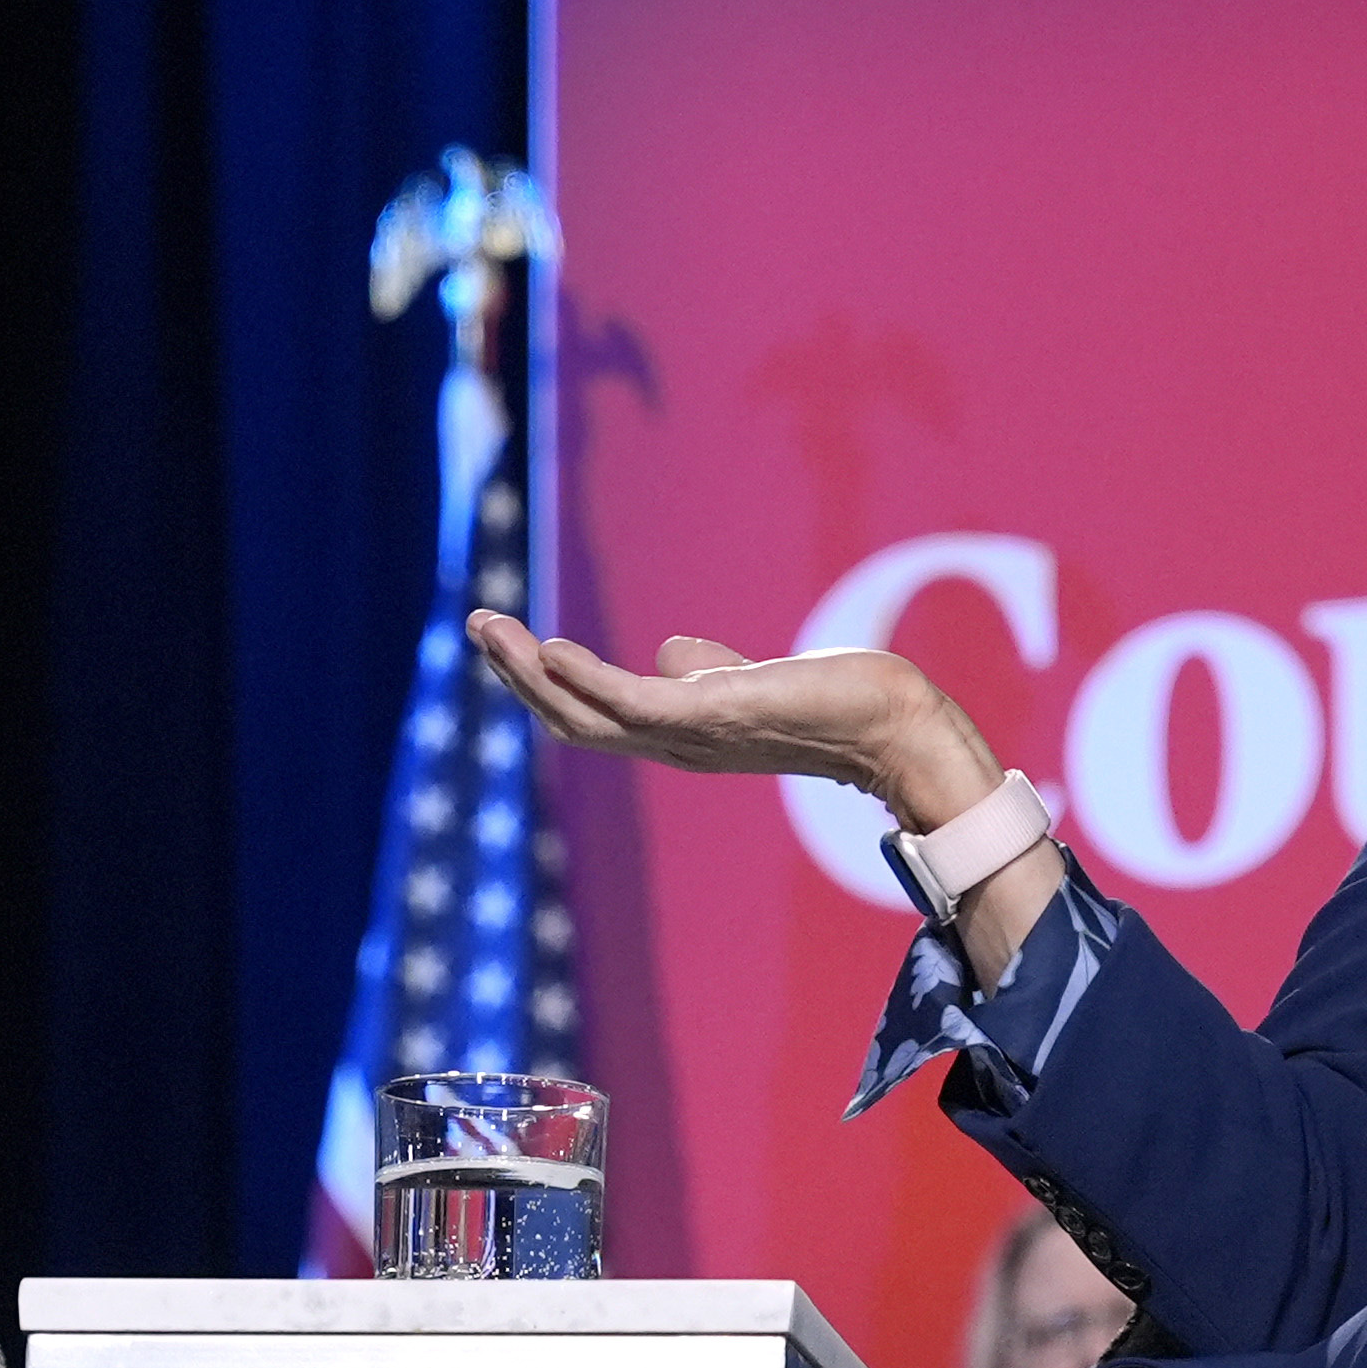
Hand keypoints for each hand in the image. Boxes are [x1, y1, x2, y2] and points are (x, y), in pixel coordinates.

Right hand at [462, 612, 999, 828]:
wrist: (890, 724)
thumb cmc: (832, 703)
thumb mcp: (747, 681)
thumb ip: (705, 670)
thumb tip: (668, 651)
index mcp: (677, 734)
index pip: (593, 714)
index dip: (546, 681)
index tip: (510, 641)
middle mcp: (672, 744)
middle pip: (573, 717)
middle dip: (518, 675)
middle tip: (476, 624)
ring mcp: (687, 735)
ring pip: (586, 713)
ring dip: (530, 672)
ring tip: (489, 627)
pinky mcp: (709, 716)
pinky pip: (629, 703)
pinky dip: (585, 678)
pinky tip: (550, 647)